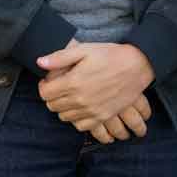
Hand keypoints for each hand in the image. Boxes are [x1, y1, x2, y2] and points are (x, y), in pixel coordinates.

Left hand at [37, 43, 154, 133]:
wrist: (137, 66)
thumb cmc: (110, 55)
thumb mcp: (84, 50)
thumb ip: (60, 58)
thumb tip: (39, 62)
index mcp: (73, 82)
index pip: (44, 93)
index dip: (43, 86)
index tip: (49, 81)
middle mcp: (80, 100)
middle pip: (53, 106)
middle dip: (52, 96)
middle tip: (59, 87)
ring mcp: (91, 111)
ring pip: (64, 117)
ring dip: (63, 107)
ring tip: (70, 95)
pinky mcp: (102, 117)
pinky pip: (81, 126)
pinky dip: (77, 118)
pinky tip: (81, 107)